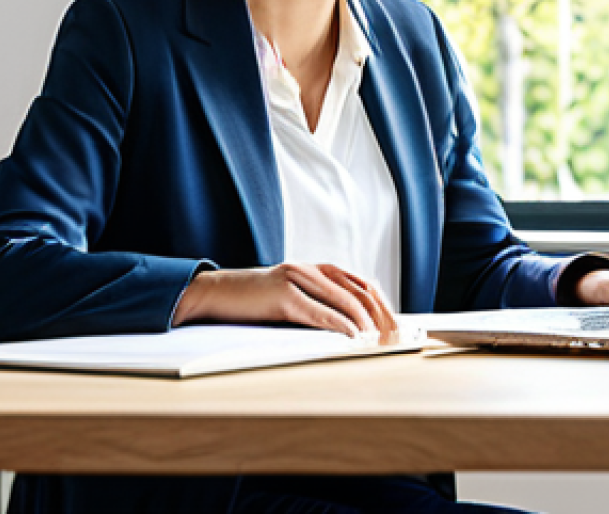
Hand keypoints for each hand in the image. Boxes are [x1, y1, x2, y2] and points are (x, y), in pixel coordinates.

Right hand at [171, 263, 398, 341]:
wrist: (215, 294)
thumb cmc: (251, 302)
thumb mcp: (288, 299)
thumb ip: (314, 304)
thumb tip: (347, 328)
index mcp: (311, 269)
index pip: (358, 281)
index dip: (380, 302)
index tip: (394, 324)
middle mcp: (307, 269)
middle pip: (357, 288)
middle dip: (380, 313)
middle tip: (394, 336)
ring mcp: (295, 279)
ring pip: (343, 298)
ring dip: (366, 321)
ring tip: (379, 339)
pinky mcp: (283, 296)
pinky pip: (319, 312)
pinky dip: (340, 325)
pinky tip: (353, 337)